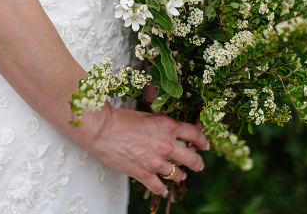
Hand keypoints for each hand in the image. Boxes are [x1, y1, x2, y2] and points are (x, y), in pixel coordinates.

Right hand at [81, 105, 208, 194]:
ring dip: (179, 175)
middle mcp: (166, 145)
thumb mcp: (147, 116)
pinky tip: (164, 189)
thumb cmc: (120, 119)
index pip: (194, 134)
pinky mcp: (143, 173)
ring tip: (179, 175)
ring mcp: (155, 161)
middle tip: (198, 165)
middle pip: (192, 158)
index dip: (202, 140)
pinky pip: (159, 187)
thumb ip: (161, 125)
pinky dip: (163, 189)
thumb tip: (170, 131)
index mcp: (167, 126)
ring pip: (177, 174)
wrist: (102, 129)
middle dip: (197, 163)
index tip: (204, 145)